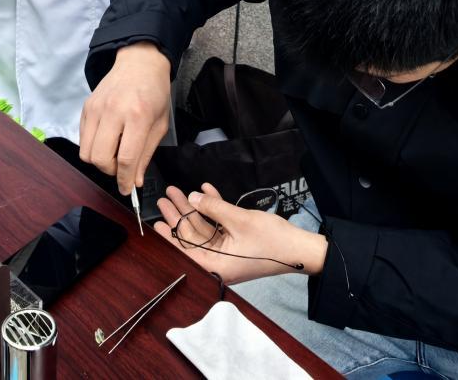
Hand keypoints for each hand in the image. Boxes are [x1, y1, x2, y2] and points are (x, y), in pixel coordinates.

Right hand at [78, 41, 170, 194]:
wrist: (139, 62)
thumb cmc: (155, 93)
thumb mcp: (160, 124)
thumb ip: (146, 154)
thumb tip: (134, 181)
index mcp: (137, 116)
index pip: (125, 158)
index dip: (124, 180)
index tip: (126, 190)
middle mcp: (113, 111)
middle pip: (100, 158)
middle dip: (110, 170)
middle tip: (122, 165)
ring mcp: (96, 108)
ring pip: (86, 152)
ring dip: (99, 160)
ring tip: (114, 152)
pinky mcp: (86, 107)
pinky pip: (82, 139)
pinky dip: (93, 146)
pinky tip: (107, 139)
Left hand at [154, 183, 326, 284]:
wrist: (301, 248)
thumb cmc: (272, 240)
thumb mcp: (239, 220)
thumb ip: (213, 209)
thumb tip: (192, 198)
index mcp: (217, 266)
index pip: (185, 252)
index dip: (170, 236)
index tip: (156, 223)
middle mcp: (220, 261)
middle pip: (193, 237)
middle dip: (180, 215)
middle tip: (166, 198)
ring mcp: (229, 251)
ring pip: (205, 228)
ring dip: (195, 208)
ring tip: (180, 190)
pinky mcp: (238, 241)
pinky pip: (220, 224)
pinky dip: (214, 208)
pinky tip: (206, 191)